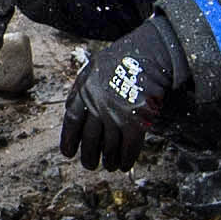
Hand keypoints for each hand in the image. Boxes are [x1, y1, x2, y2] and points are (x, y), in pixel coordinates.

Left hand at [60, 31, 178, 167]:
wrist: (151, 53)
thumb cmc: (124, 59)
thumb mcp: (94, 68)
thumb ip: (82, 88)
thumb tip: (70, 108)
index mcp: (84, 91)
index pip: (71, 122)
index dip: (69, 140)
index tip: (68, 153)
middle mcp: (97, 106)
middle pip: (90, 139)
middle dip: (89, 156)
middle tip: (90, 165)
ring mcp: (116, 115)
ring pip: (109, 148)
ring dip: (109, 161)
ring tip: (109, 166)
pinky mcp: (136, 122)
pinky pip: (129, 148)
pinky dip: (126, 160)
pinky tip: (125, 165)